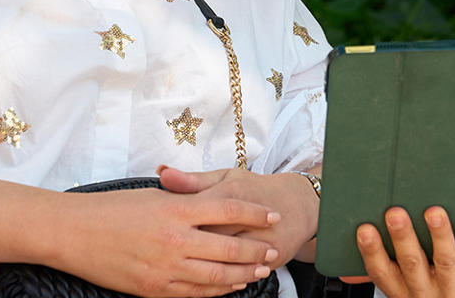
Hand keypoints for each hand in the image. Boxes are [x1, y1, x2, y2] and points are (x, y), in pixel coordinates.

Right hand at [48, 187, 281, 296]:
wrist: (71, 233)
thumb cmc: (109, 209)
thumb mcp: (151, 195)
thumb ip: (184, 200)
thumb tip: (212, 204)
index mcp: (176, 210)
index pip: (230, 211)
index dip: (256, 214)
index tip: (273, 216)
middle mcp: (175, 240)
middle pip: (230, 248)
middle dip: (257, 250)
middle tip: (274, 251)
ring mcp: (166, 268)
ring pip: (217, 276)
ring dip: (243, 274)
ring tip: (259, 270)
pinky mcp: (154, 289)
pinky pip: (195, 293)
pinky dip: (217, 290)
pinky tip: (230, 286)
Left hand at [159, 166, 319, 266]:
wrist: (298, 203)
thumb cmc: (255, 189)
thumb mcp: (225, 177)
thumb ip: (192, 180)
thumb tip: (162, 173)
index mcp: (230, 193)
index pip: (195, 212)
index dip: (173, 224)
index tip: (155, 230)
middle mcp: (246, 218)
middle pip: (208, 239)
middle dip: (185, 250)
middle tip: (163, 256)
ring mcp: (262, 240)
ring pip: (227, 261)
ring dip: (203, 268)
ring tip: (182, 270)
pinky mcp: (273, 257)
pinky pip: (245, 273)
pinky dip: (226, 280)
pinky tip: (208, 282)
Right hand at [341, 206, 454, 297]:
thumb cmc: (437, 287)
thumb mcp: (407, 284)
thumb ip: (386, 268)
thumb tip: (349, 258)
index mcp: (402, 290)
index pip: (382, 272)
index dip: (372, 251)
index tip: (364, 228)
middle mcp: (424, 293)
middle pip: (412, 265)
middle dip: (403, 239)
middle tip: (395, 213)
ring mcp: (451, 292)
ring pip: (444, 262)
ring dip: (439, 237)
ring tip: (434, 212)